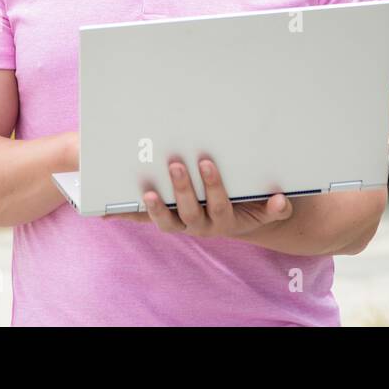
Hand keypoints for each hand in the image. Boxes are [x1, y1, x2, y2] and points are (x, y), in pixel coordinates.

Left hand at [104, 157, 292, 237]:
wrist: (242, 221)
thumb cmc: (252, 205)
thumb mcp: (267, 208)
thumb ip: (276, 207)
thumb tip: (281, 200)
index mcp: (226, 219)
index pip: (219, 203)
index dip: (213, 185)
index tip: (207, 163)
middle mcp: (202, 226)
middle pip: (190, 211)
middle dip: (182, 188)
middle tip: (176, 163)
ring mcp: (182, 225)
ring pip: (167, 221)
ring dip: (155, 208)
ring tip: (146, 191)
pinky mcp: (167, 221)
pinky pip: (145, 220)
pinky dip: (127, 215)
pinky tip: (107, 211)